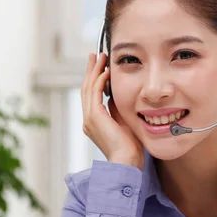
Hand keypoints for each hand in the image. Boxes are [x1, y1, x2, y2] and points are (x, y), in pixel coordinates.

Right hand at [81, 53, 143, 168]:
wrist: (127, 161)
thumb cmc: (130, 147)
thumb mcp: (123, 123)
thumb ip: (117, 109)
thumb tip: (116, 96)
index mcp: (93, 122)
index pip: (91, 95)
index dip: (94, 78)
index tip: (99, 66)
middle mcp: (88, 119)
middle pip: (86, 88)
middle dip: (91, 70)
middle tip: (95, 55)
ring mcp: (89, 118)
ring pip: (88, 88)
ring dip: (94, 71)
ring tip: (100, 57)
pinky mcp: (94, 117)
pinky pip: (94, 94)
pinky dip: (99, 81)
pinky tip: (106, 71)